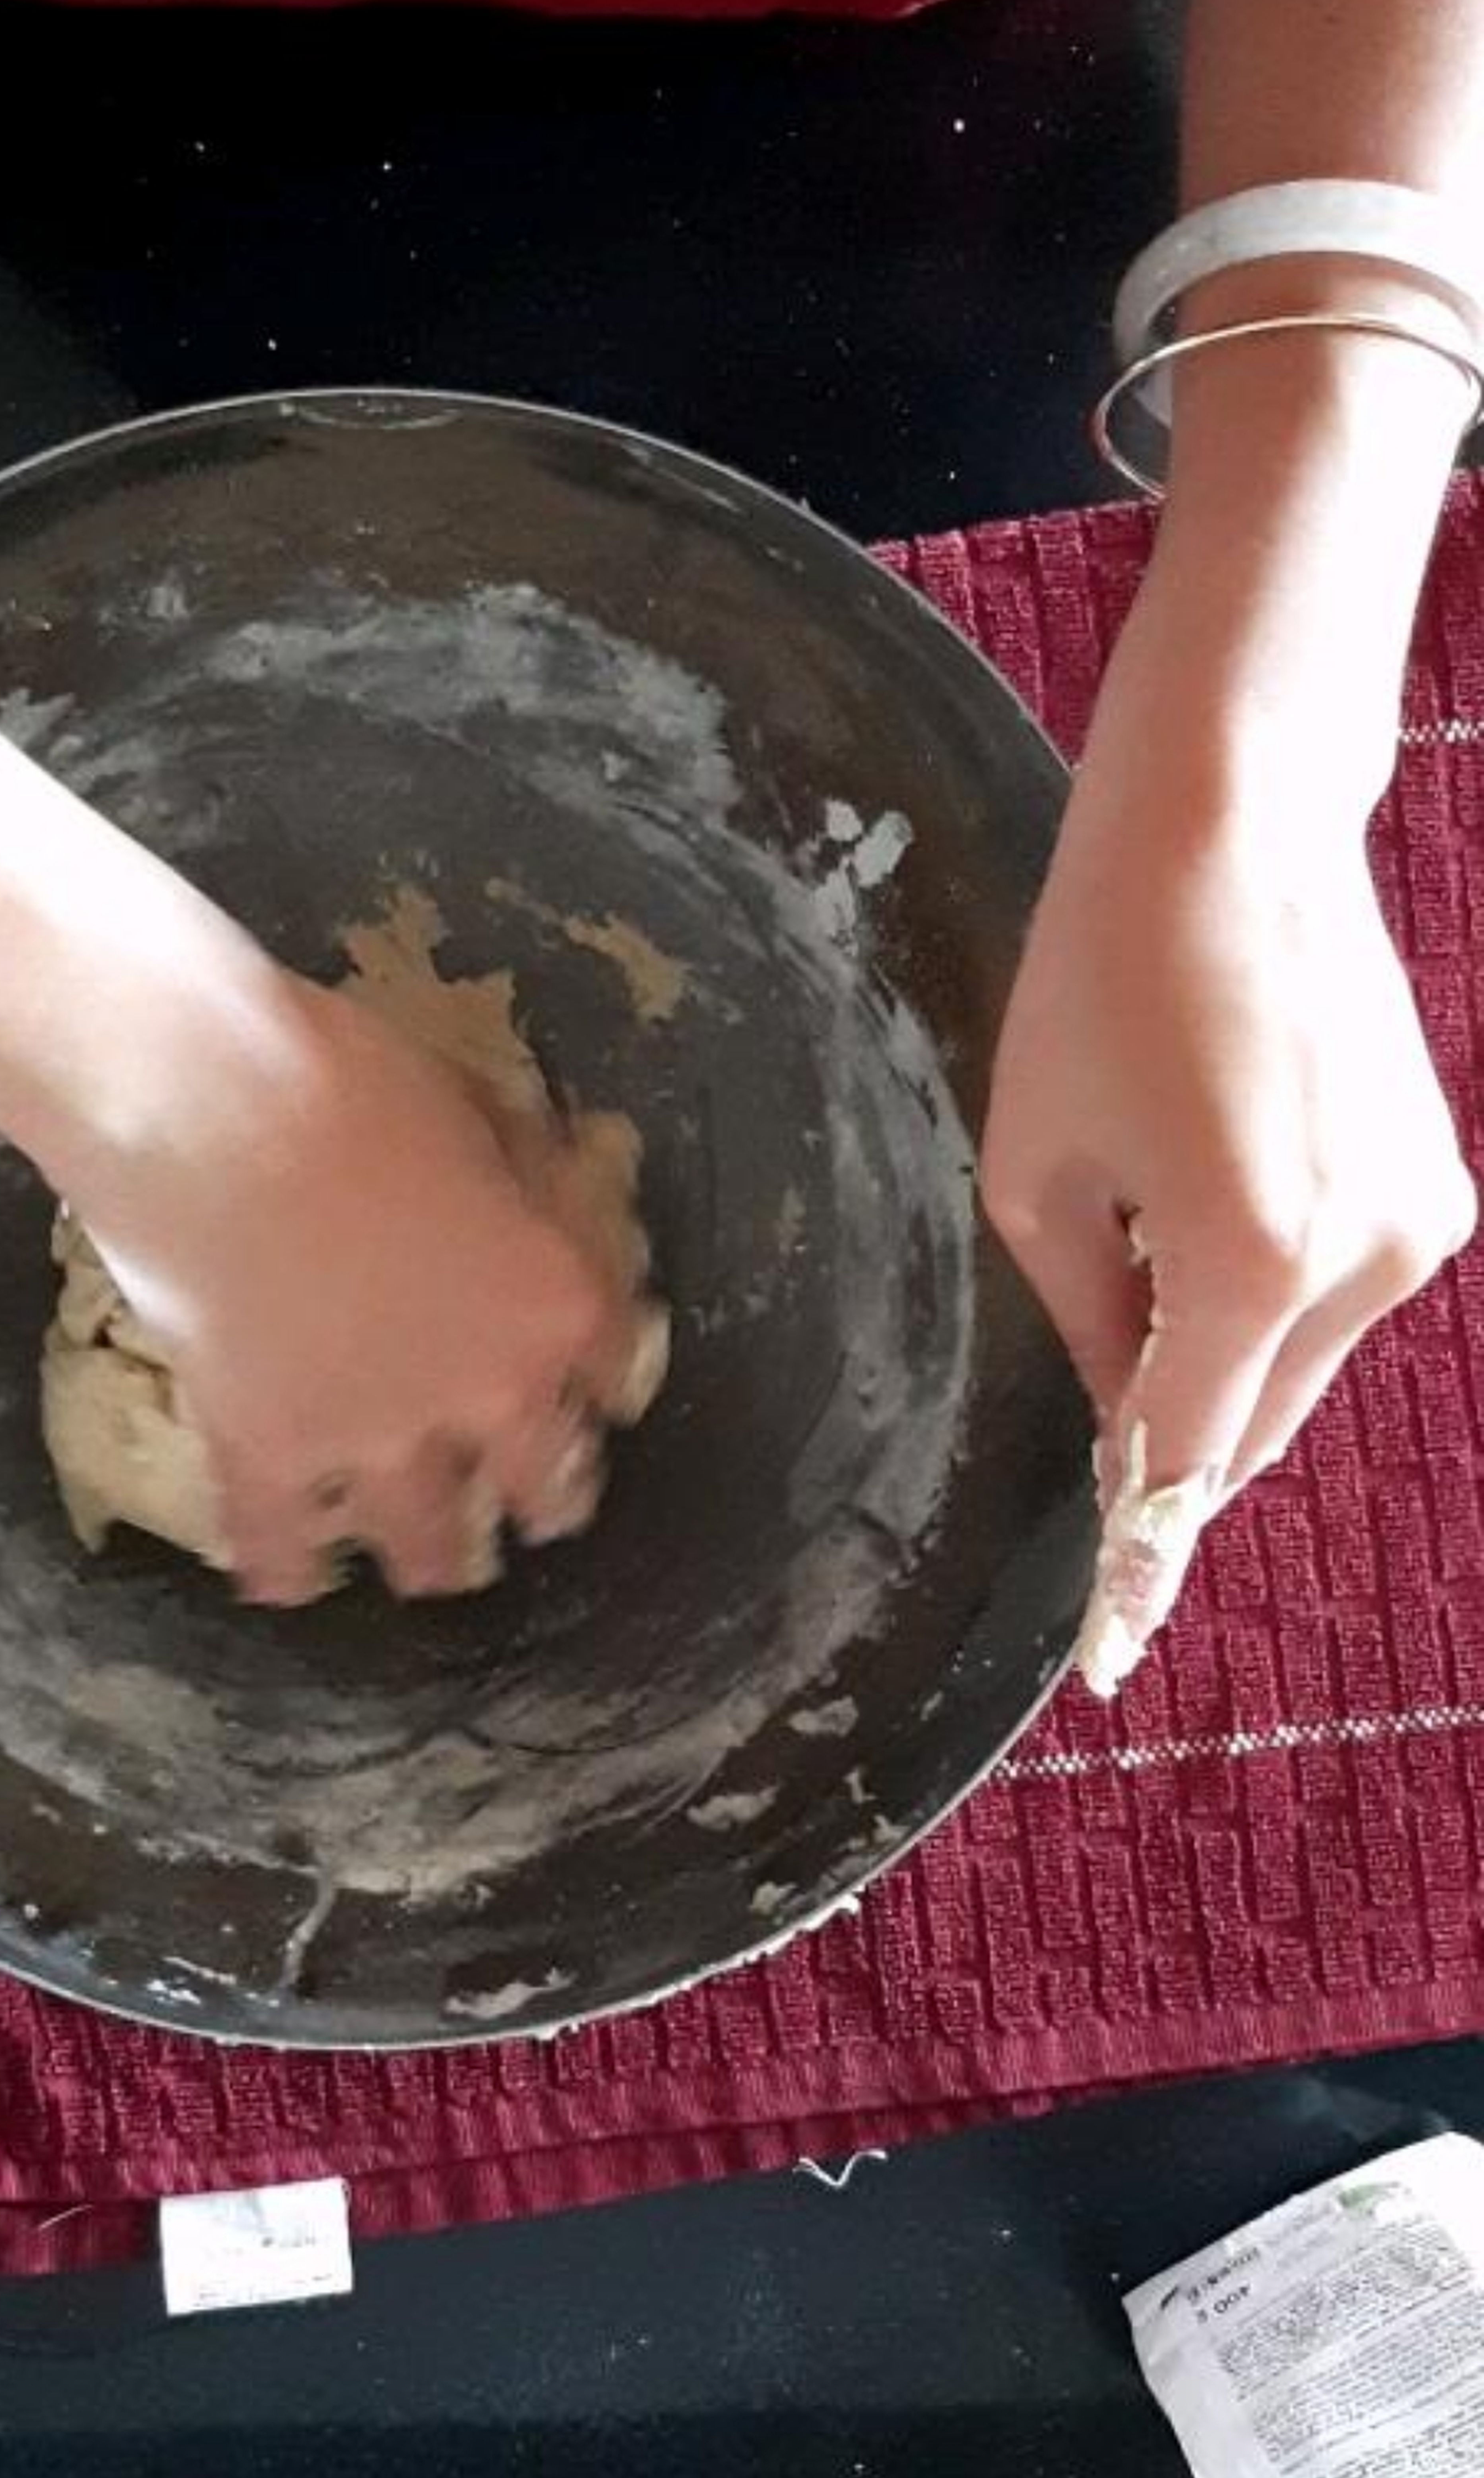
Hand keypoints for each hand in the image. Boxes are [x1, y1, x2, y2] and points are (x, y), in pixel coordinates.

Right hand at [84, 975, 660, 1605]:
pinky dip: (284, 1567)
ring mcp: (376, 1438)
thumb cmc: (349, 1079)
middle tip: (538, 1509)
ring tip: (430, 1568)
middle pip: (543, 1484)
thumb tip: (557, 1181)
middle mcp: (485, 1395)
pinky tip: (284, 1580)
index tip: (594, 1399)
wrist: (211, 1106)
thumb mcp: (481, 1112)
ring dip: (432, 1556)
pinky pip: (281, 1544)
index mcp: (553, 1305)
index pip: (610, 1371)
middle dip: (545, 1501)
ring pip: (425, 1542)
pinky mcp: (270, 1456)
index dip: (600, 1386)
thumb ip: (525, 1180)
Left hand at [980, 610, 1475, 1690]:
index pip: (1183, 1460)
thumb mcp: (1040, 1171)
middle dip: (1177, 1441)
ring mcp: (1416, 1228)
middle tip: (1106, 1416)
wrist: (1234, 832)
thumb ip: (1091, 1322)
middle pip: (1249, 1427)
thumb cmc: (1104, 981)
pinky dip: (1273, 1295)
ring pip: (1295, 1368)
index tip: (1113, 1645)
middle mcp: (1359, 1262)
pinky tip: (1221, 1192)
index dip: (1139, 1553)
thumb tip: (1128, 1424)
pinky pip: (1335, 1298)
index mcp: (1248, 1262)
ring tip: (1159, 1225)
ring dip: (1225, 1355)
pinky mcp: (1437, 1191)